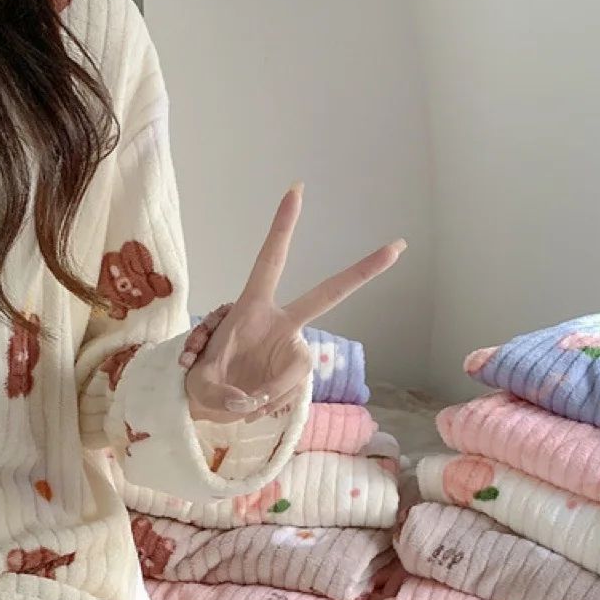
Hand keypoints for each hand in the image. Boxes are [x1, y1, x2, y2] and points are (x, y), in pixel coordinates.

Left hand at [184, 183, 405, 422]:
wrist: (209, 402)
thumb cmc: (203, 381)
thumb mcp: (202, 385)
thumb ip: (222, 392)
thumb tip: (249, 402)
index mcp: (251, 306)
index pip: (270, 261)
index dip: (283, 227)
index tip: (296, 190)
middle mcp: (279, 322)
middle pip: (327, 294)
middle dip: (361, 271)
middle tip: (397, 247)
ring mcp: (291, 346)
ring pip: (298, 368)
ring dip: (271, 391)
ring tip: (242, 404)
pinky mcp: (295, 370)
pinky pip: (292, 389)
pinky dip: (273, 402)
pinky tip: (253, 409)